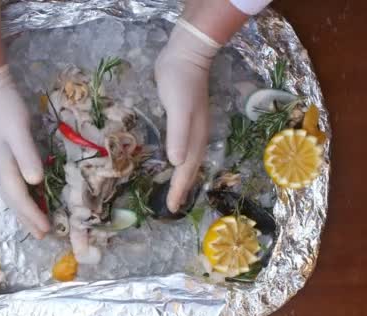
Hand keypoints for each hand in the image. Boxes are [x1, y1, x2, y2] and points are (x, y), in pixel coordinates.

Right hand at [0, 65, 49, 238]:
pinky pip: (9, 186)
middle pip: (12, 201)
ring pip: (10, 195)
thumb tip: (34, 183)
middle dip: (27, 219)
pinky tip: (26, 198)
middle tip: (42, 235)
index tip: (46, 230)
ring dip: (23, 211)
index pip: (19, 198)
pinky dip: (19, 197)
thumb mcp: (19, 131)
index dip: (32, 215)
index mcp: (1, 167)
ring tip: (35, 224)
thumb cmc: (6, 109)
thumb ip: (27, 157)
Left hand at [155, 19, 220, 212]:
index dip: (179, 190)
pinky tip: (170, 161)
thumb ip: (178, 134)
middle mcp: (196, 137)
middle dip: (181, 188)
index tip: (172, 209)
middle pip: (190, 169)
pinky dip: (177, 160)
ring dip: (181, 177)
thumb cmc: (181, 82)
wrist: (186, 56)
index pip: (187, 171)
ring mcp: (191, 128)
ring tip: (173, 190)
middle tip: (172, 206)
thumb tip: (176, 163)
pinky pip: (181, 148)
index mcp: (196, 138)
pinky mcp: (182, 120)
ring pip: (187, 160)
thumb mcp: (178, 108)